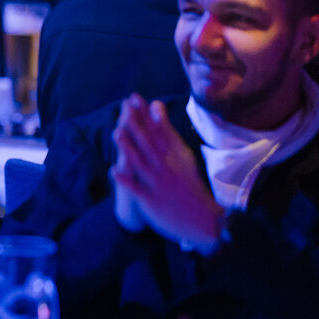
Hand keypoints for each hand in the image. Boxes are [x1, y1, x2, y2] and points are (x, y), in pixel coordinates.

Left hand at [111, 95, 222, 249]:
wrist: (204, 220)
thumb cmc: (189, 185)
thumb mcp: (183, 158)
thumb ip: (169, 135)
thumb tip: (158, 110)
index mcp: (175, 157)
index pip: (160, 132)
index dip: (146, 115)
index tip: (136, 98)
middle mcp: (167, 168)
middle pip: (149, 143)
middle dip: (136, 124)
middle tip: (125, 106)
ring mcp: (159, 184)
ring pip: (142, 163)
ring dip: (128, 148)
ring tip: (115, 132)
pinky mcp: (152, 201)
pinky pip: (138, 190)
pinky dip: (126, 180)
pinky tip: (113, 171)